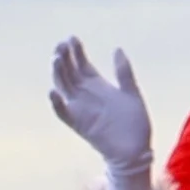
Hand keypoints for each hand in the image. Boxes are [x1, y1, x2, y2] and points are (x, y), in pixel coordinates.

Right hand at [49, 38, 152, 170]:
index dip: (76, 51)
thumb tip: (117, 48)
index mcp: (98, 86)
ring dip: (58, 73)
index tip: (72, 38)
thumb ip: (123, 72)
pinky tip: (53, 92)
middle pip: (69, 72)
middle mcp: (86, 95)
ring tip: (57, 59)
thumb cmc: (135, 123)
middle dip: (64, 57)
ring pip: (63, 87)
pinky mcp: (78, 124)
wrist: (136, 150)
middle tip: (61, 45)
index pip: (82, 64)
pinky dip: (57, 103)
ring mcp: (80, 108)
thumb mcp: (131, 93)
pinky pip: (63, 112)